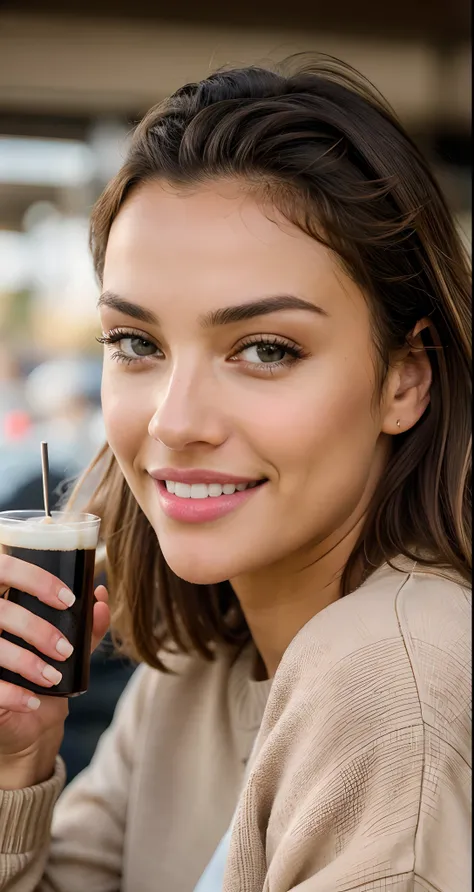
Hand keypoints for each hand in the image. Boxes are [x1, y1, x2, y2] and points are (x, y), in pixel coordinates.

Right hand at [0, 553, 108, 787]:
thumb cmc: (43, 672)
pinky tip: (33, 702)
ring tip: (52, 678)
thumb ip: (84, 625)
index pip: (6, 569)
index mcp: (2, 602)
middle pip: (1, 609)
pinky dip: (14, 695)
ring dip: (28, 663)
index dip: (35, 578)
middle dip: (36, 628)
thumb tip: (101, 598)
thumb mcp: (67, 646)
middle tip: (66, 650)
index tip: (69, 600)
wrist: (28, 723)